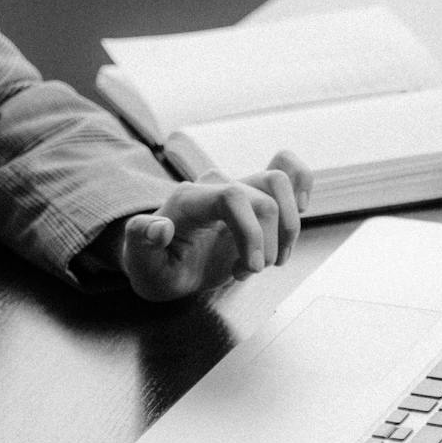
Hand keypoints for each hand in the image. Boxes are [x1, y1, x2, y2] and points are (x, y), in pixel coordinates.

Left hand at [120, 152, 313, 300]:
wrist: (163, 265)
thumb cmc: (152, 264)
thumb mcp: (140, 262)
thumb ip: (141, 241)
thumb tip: (160, 228)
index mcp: (189, 199)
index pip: (233, 196)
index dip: (252, 232)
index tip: (253, 267)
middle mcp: (214, 186)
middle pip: (263, 199)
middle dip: (267, 245)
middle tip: (248, 272)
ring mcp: (236, 189)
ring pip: (279, 181)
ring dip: (287, 227)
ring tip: (268, 260)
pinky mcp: (253, 198)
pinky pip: (286, 170)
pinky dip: (301, 184)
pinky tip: (300, 209)